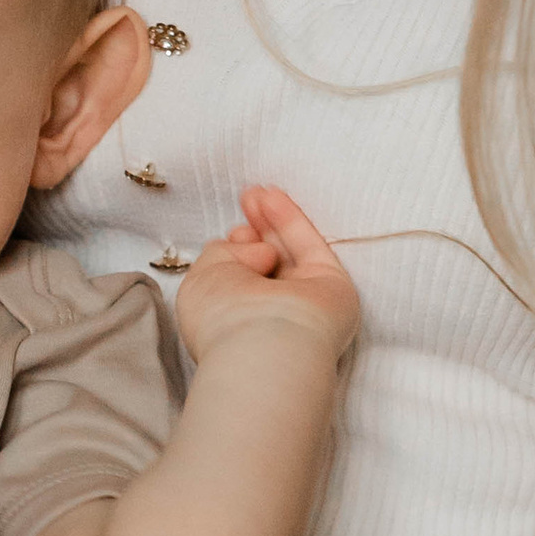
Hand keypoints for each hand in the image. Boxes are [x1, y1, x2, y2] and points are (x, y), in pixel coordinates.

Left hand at [174, 184, 361, 370]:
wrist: (266, 343)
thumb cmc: (223, 319)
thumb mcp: (203, 279)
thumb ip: (223, 253)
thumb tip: (256, 245)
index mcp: (237, 321)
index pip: (238, 280)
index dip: (233, 251)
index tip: (230, 237)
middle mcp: (271, 313)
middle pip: (266, 264)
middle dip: (255, 229)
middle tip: (246, 200)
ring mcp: (303, 300)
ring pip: (289, 251)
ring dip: (271, 218)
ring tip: (254, 192)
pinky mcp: (331, 286)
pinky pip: (310, 245)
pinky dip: (290, 219)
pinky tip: (271, 196)